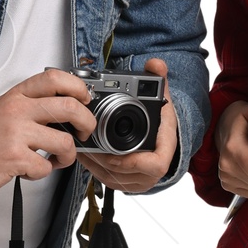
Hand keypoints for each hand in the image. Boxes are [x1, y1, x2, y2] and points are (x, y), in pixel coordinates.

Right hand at [0, 67, 94, 196]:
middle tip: (83, 133)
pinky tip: (31, 169)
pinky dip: (42, 173)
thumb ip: (32, 103)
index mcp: (17, 96)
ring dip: (67, 156)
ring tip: (56, 158)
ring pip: (64, 142)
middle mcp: (17, 111)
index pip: (54, 79)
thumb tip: (67, 104)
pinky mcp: (16, 158)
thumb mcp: (6, 109)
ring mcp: (16, 134)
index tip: (84, 98)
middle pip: (69, 108)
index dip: (77, 87)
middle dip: (86, 123)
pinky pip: (46, 167)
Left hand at [77, 56, 178, 195]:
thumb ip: (158, 79)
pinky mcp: (129, 182)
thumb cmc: (161, 121)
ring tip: (83, 149)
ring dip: (96, 165)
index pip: (154, 165)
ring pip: (115, 179)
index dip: (134, 163)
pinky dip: (95, 169)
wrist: (163, 137)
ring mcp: (141, 178)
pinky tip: (86, 156)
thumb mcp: (161, 97)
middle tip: (88, 147)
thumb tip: (156, 64)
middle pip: (127, 174)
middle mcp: (153, 169)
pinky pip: (110, 180)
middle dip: (104, 161)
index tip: (114, 154)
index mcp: (164, 150)